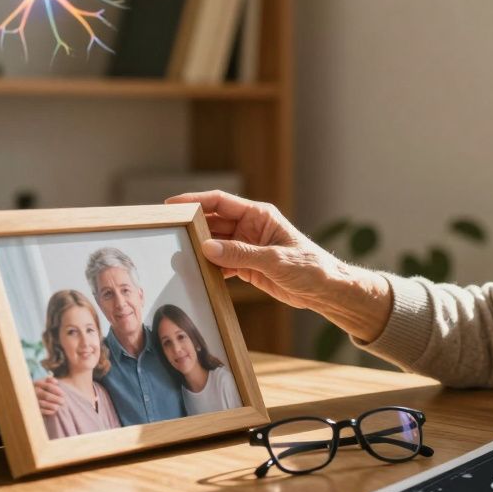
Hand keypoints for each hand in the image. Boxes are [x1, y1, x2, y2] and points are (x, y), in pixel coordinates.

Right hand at [34, 376, 64, 415]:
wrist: (32, 396)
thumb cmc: (43, 388)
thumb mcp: (46, 382)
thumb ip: (51, 380)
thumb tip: (55, 382)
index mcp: (37, 383)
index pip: (49, 386)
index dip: (57, 390)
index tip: (63, 394)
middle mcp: (33, 391)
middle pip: (46, 395)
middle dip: (56, 399)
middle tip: (63, 401)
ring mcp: (32, 400)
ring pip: (43, 403)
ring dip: (52, 406)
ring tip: (58, 407)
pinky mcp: (32, 408)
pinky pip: (40, 410)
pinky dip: (47, 411)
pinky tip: (53, 411)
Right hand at [166, 190, 393, 341]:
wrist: (326, 290)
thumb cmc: (310, 267)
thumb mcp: (275, 260)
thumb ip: (241, 254)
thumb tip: (208, 248)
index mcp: (259, 215)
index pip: (220, 202)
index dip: (194, 201)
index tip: (171, 206)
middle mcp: (249, 228)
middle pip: (212, 222)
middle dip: (191, 226)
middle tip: (166, 232)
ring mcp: (247, 247)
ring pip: (214, 244)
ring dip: (198, 249)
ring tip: (174, 254)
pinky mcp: (247, 266)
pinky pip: (221, 263)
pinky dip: (209, 267)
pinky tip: (195, 273)